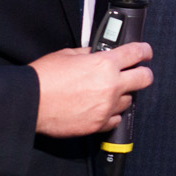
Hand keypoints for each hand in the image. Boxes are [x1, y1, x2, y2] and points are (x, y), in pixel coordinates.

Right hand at [31, 43, 152, 137]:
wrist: (30, 103)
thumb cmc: (44, 78)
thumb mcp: (67, 54)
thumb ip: (88, 54)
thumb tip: (96, 54)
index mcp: (104, 64)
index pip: (137, 53)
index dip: (145, 51)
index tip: (145, 53)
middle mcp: (111, 85)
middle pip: (145, 78)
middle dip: (143, 73)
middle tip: (136, 73)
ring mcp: (107, 107)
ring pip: (130, 100)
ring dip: (123, 95)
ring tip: (107, 92)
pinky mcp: (99, 124)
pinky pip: (116, 118)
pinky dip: (111, 113)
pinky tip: (100, 108)